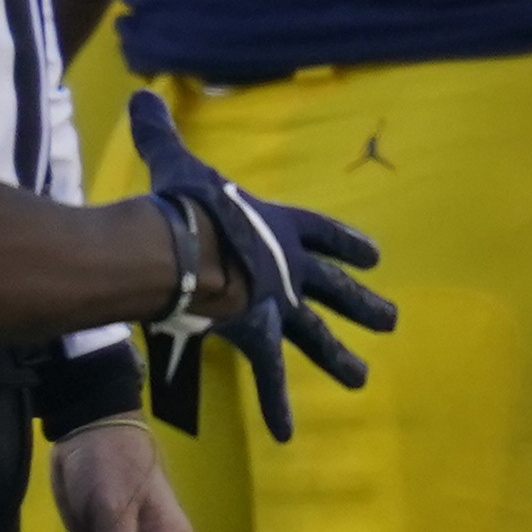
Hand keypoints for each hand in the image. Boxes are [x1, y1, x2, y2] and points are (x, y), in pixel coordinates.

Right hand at [131, 91, 394, 442]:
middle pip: (334, 288)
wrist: (183, 247)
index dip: (345, 242)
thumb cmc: (182, 202)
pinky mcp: (257, 334)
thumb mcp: (175, 161)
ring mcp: (277, 303)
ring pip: (315, 336)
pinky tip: (285, 435)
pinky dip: (276, 406)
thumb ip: (162, 132)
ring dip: (339, 357)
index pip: (324, 231)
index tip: (375, 255)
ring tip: (362, 378)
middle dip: (362, 304)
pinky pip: (268, 378)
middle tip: (392, 321)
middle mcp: (288, 266)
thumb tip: (140, 96)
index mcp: (278, 223)